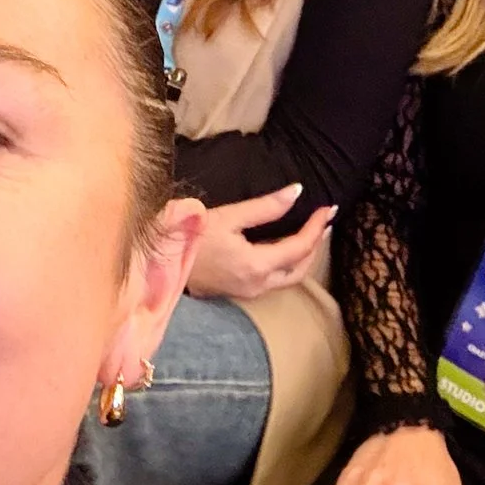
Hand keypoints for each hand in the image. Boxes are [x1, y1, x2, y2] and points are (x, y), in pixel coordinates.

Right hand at [186, 185, 331, 300]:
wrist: (157, 265)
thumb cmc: (189, 237)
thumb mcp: (227, 216)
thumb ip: (265, 207)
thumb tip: (296, 192)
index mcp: (257, 265)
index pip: (300, 247)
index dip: (317, 227)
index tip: (328, 207)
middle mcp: (257, 285)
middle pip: (300, 269)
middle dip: (316, 245)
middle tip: (325, 221)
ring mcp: (247, 292)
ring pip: (288, 278)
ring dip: (303, 256)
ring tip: (311, 233)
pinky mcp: (238, 291)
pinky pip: (274, 280)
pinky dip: (287, 263)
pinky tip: (284, 247)